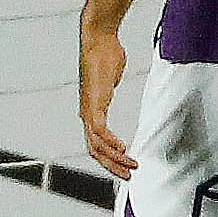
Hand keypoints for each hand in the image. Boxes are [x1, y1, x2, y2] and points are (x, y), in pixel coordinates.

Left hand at [78, 20, 133, 180]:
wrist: (99, 40)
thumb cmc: (105, 55)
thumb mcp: (109, 77)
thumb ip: (108, 87)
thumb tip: (110, 85)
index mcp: (91, 110)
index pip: (96, 141)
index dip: (109, 156)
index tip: (125, 163)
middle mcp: (87, 113)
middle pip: (95, 149)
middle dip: (112, 165)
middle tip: (127, 176)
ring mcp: (89, 109)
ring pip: (97, 144)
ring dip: (114, 158)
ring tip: (130, 166)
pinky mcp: (94, 103)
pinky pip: (100, 130)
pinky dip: (110, 142)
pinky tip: (122, 147)